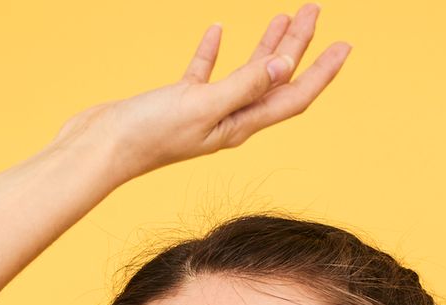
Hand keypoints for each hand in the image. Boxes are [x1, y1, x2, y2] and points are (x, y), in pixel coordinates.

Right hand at [52, 4, 351, 184]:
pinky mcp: (178, 102)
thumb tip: (286, 65)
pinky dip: (215, 50)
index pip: (294, 96)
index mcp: (241, 125)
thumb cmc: (148, 134)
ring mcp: (204, 111)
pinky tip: (217, 29)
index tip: (345, 45)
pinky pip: (205, 72)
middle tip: (315, 10)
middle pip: (276, 79)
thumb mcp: (204, 105)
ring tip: (283, 16)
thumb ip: (245, 85)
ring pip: (246, 72)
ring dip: (267, 44)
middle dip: (300, 45)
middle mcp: (230, 120)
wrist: (100, 149)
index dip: (322, 71)